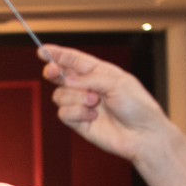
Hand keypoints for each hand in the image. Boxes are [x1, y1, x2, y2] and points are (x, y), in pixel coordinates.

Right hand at [41, 45, 167, 162]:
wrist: (142, 134)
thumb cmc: (138, 106)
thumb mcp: (117, 83)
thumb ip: (90, 79)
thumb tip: (67, 80)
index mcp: (100, 72)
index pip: (74, 60)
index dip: (58, 54)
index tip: (42, 50)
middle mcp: (88, 87)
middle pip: (60, 76)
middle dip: (54, 72)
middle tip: (53, 71)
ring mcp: (82, 105)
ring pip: (60, 95)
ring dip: (76, 97)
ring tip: (95, 102)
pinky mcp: (79, 122)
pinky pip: (64, 113)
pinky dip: (77, 113)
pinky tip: (93, 117)